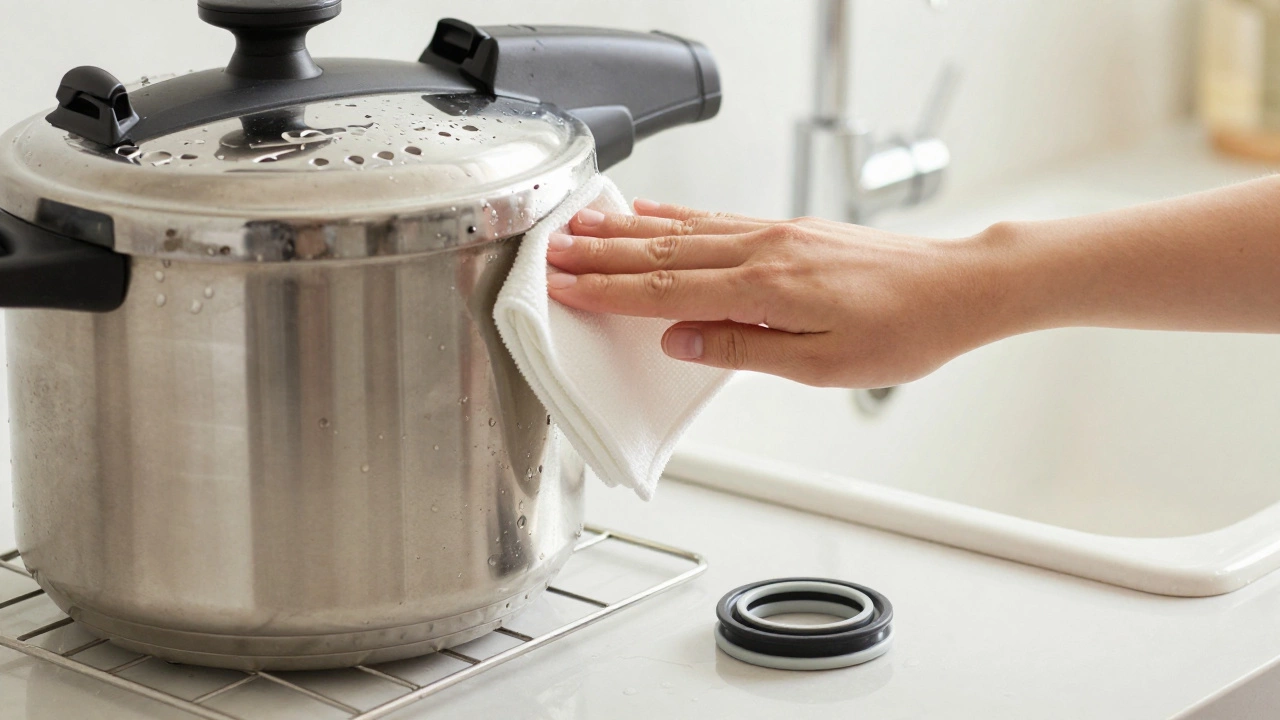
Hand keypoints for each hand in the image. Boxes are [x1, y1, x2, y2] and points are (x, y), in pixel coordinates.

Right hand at [545, 200, 1010, 388]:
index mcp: (766, 290)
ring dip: (626, 231)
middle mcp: (764, 251)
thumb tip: (680, 342)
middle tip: (552, 253)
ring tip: (582, 227)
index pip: (666, 291)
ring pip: (683, 230)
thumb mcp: (822, 366)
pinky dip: (674, 216)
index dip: (609, 291)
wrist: (956, 287)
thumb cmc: (902, 332)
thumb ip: (743, 349)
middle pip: (663, 253)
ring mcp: (775, 233)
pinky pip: (715, 219)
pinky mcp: (787, 228)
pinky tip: (651, 214)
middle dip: (601, 255)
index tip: (565, 287)